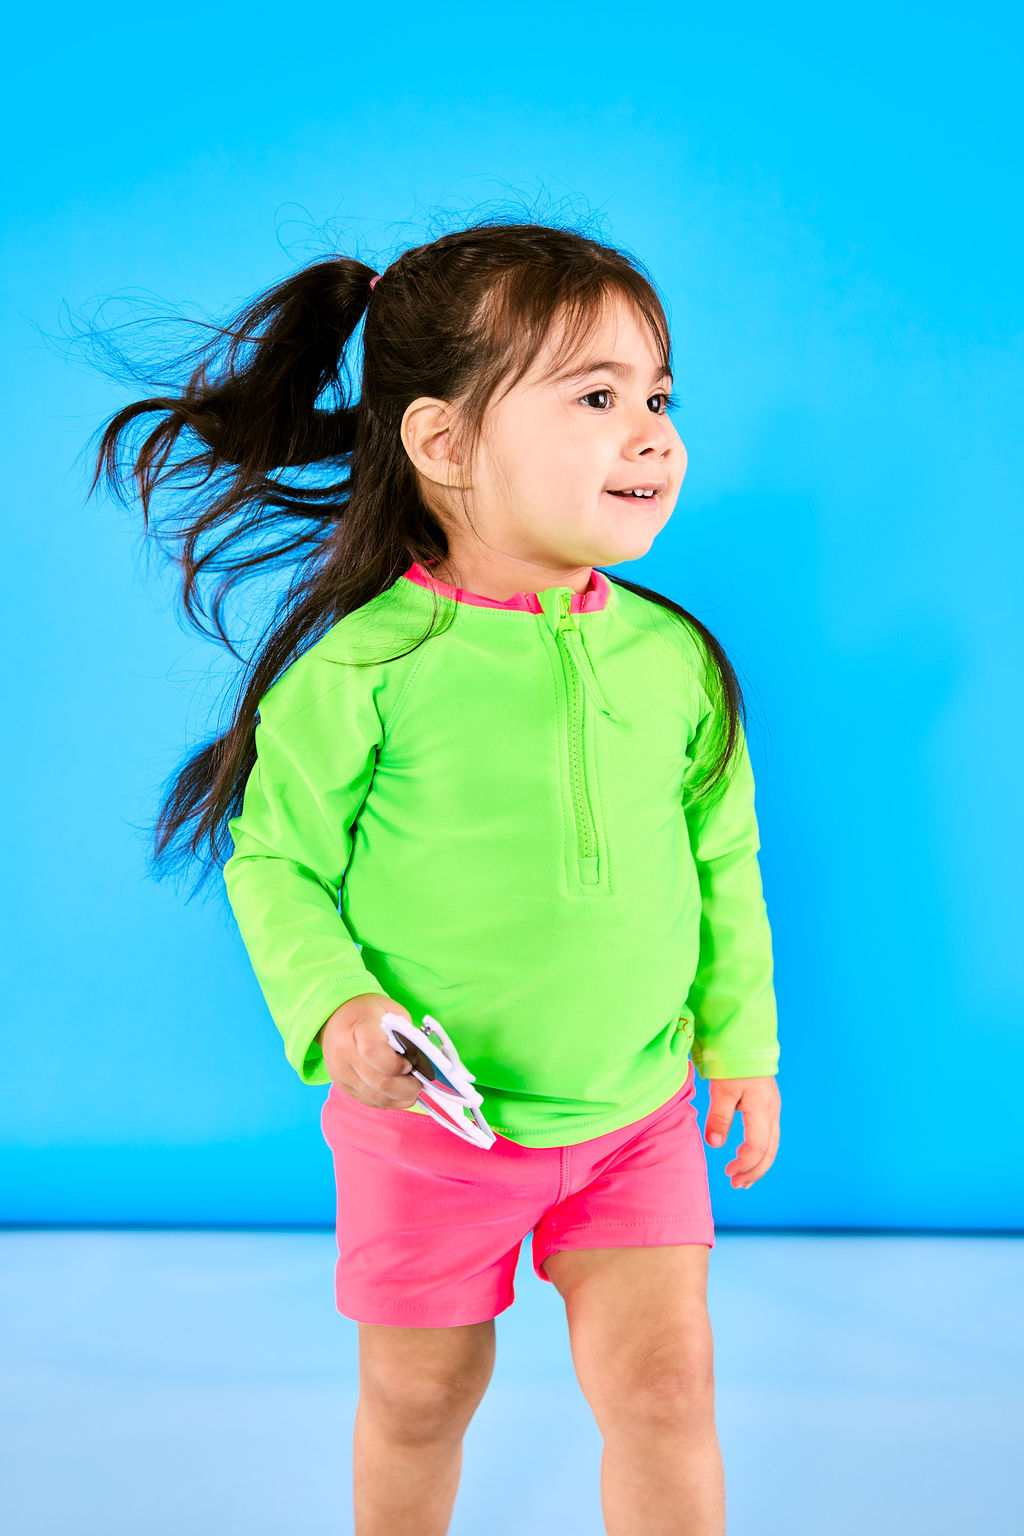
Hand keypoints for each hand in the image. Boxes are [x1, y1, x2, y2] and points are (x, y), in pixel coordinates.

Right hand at [315, 993, 422, 1109]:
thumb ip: (406, 1034)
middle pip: (378, 1081)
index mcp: (358, 1027)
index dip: (396, 1064)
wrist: (337, 1017)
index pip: (373, 1051)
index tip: (410, 1064)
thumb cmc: (369, 1013)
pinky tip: (399, 1093)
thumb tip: (422, 1061)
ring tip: (412, 1089)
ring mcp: (341, 1072)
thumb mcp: (391, 1012)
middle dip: (406, 1087)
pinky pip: (370, 1101)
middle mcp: (345, 1052)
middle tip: (419, 1083)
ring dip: (399, 1097)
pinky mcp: (343, 1085)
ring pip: (375, 1096)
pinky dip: (389, 1101)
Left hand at [704, 1074, 779, 1189]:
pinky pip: (768, 1136)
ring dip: (758, 1164)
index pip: (757, 1147)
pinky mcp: (768, 1107)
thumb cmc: (732, 1065)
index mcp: (762, 1110)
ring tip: (743, 1178)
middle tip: (737, 1185)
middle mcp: (772, 1112)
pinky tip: (745, 1155)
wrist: (745, 1042)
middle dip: (755, 1171)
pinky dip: (759, 1151)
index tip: (728, 1172)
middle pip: (770, 1151)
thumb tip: (715, 1144)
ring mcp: (772, 1110)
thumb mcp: (721, 1090)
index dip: (745, 1164)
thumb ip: (719, 1117)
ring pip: (772, 1145)